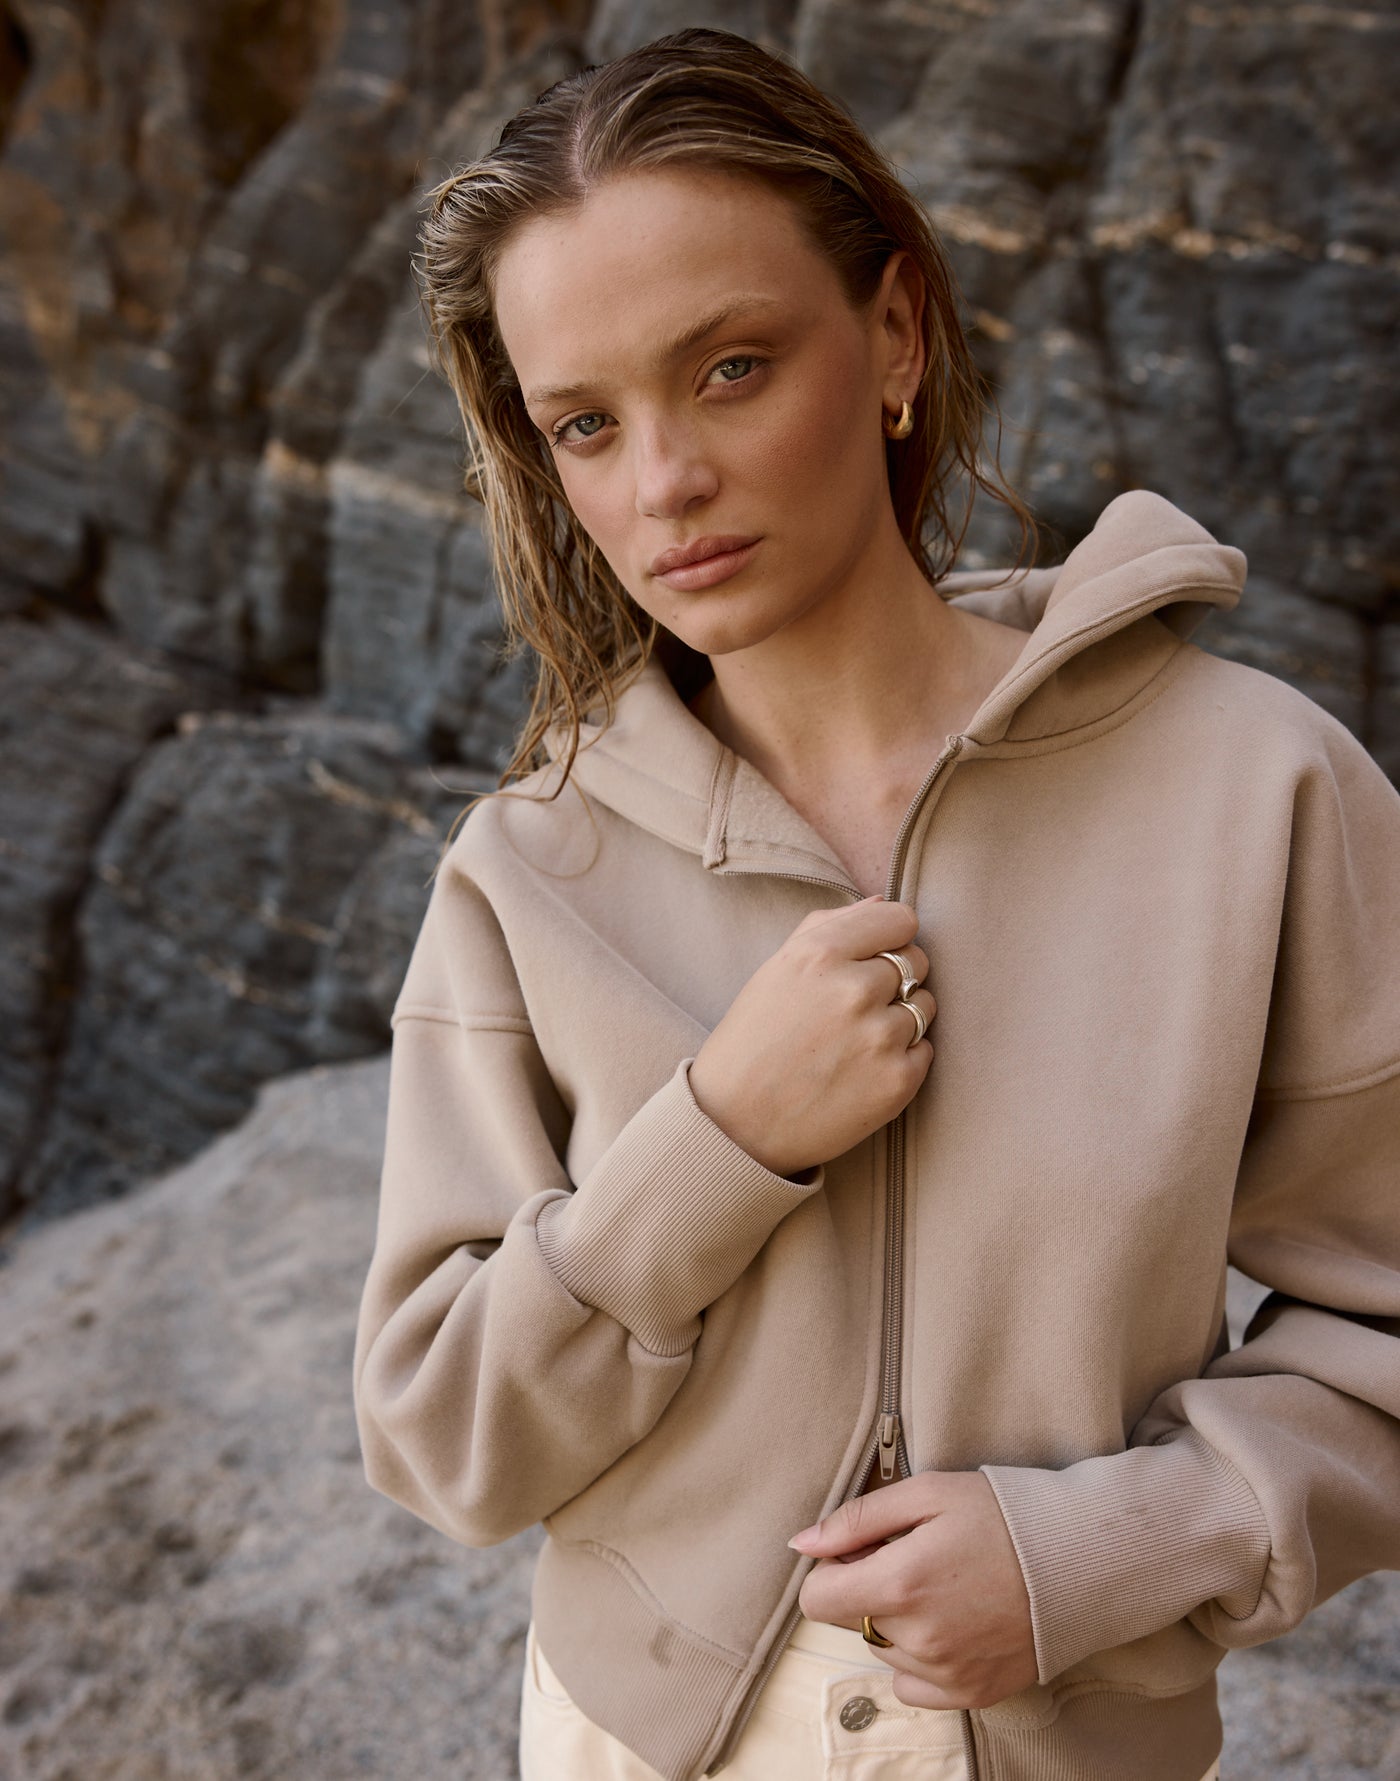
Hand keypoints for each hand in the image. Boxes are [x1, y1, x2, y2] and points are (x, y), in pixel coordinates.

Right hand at [688, 898, 935, 1176]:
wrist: (734, 1127)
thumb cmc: (751, 1042)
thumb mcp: (775, 970)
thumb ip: (828, 927)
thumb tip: (883, 903)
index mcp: (820, 953)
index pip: (900, 919)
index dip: (889, 937)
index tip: (875, 955)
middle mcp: (854, 989)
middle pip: (916, 961)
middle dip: (894, 978)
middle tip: (856, 1006)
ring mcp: (880, 1037)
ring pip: (924, 1005)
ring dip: (900, 1018)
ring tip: (857, 1041)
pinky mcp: (898, 1082)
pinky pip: (925, 1050)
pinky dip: (903, 1057)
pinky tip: (863, 1069)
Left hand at [789, 1471, 1037, 1709]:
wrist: (1079, 1557)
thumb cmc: (1001, 1514)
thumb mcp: (927, 1492)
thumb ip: (857, 1519)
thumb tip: (802, 1544)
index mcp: (900, 1583)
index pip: (816, 1601)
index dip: (832, 1571)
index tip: (863, 1551)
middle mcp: (918, 1639)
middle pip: (853, 1621)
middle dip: (869, 1588)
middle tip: (916, 1558)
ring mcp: (945, 1672)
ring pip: (884, 1649)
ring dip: (898, 1621)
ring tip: (944, 1586)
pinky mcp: (971, 1693)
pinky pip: (912, 1683)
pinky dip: (920, 1657)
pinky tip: (953, 1621)